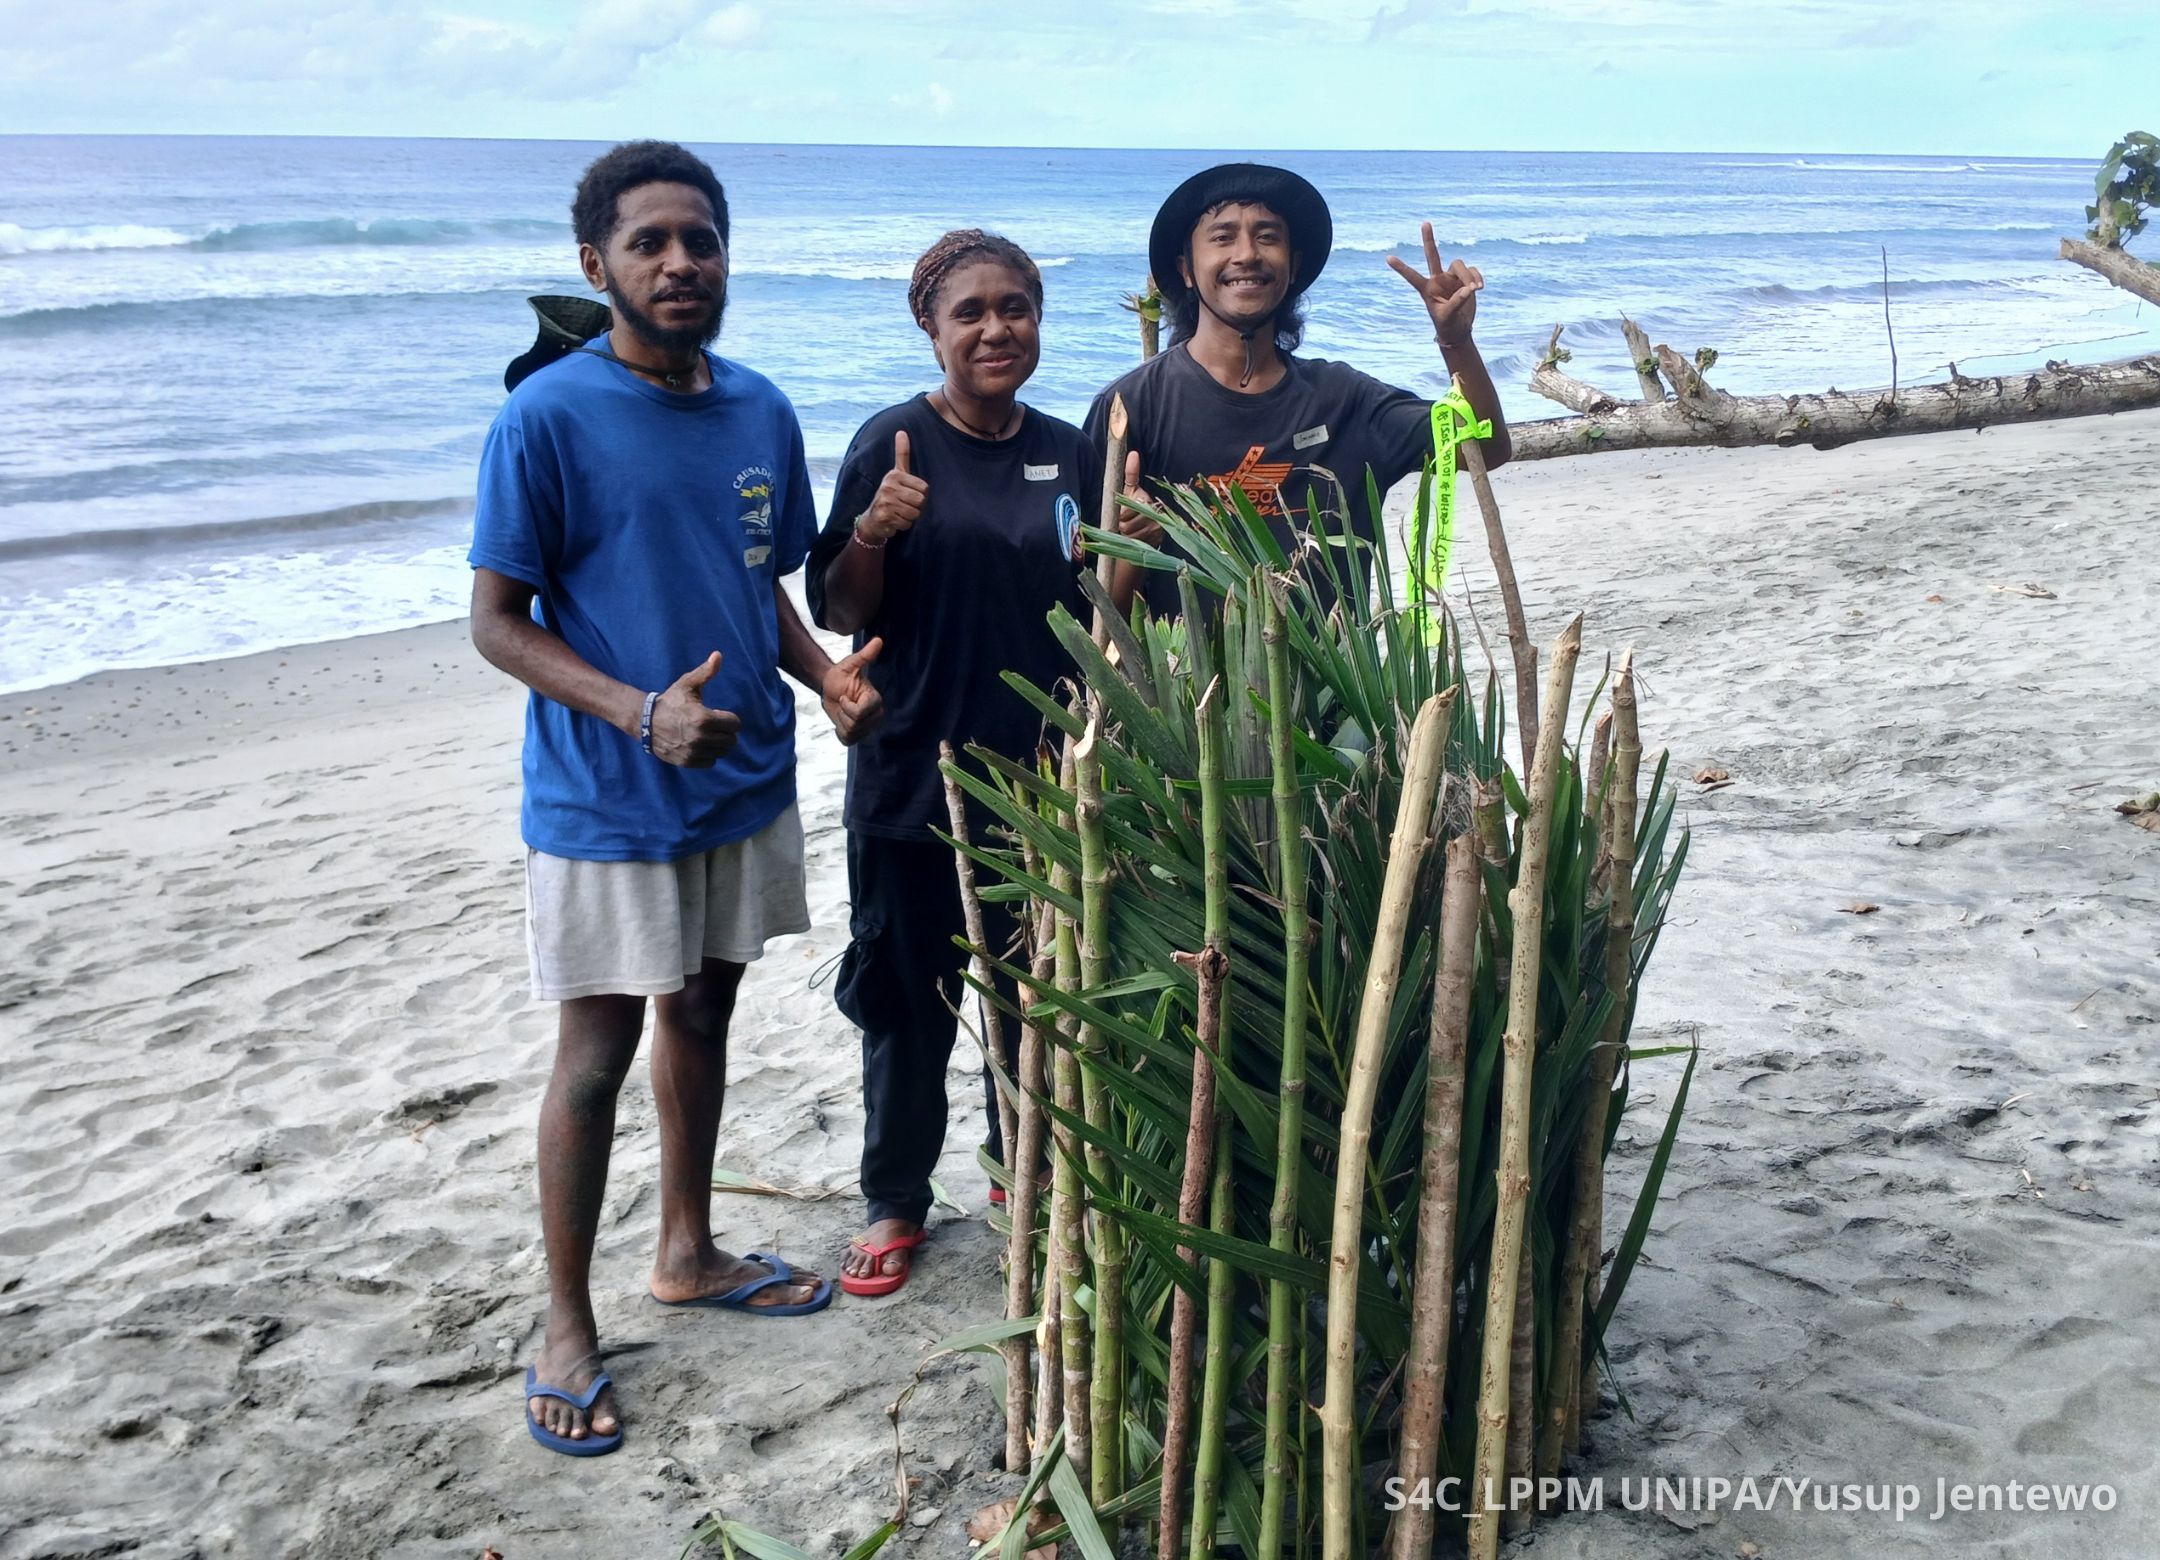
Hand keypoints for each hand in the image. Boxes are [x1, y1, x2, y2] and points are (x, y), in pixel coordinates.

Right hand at [650, 652, 742, 766]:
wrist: (645, 721)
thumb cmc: (670, 701)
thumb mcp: (687, 684)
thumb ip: (705, 672)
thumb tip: (718, 655)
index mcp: (704, 719)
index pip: (735, 724)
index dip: (730, 719)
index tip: (720, 715)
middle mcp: (700, 738)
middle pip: (731, 740)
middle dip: (726, 732)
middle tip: (715, 726)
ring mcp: (694, 751)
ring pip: (722, 752)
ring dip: (718, 744)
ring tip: (708, 735)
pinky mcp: (687, 761)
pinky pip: (710, 762)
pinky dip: (708, 755)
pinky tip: (700, 744)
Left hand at [822, 636, 884, 745]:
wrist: (829, 687)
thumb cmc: (840, 675)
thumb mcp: (850, 664)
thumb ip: (864, 656)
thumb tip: (878, 640)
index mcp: (875, 700)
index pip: (861, 713)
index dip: (848, 706)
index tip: (843, 696)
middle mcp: (876, 716)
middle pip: (856, 724)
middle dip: (844, 714)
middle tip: (843, 703)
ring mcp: (867, 728)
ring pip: (851, 732)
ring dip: (840, 721)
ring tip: (842, 711)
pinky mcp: (857, 736)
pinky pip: (847, 740)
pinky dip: (840, 731)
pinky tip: (841, 720)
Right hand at [858, 430, 927, 543]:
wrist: (873, 519)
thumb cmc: (890, 494)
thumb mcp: (896, 473)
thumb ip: (902, 454)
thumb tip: (901, 431)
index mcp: (894, 475)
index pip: (924, 488)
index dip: (920, 494)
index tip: (908, 494)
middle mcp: (888, 486)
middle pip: (921, 500)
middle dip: (916, 507)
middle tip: (904, 505)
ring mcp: (885, 501)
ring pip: (915, 513)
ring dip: (910, 516)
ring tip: (899, 512)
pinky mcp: (884, 516)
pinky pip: (907, 523)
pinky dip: (903, 525)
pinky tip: (894, 520)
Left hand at [1113, 448, 1163, 547]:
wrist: (1142, 529)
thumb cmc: (1131, 508)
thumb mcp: (1128, 491)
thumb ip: (1130, 473)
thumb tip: (1134, 453)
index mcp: (1143, 498)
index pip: (1128, 508)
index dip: (1122, 514)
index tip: (1121, 515)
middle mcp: (1154, 510)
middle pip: (1127, 524)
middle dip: (1122, 525)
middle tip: (1123, 524)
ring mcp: (1158, 525)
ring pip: (1132, 534)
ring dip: (1127, 535)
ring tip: (1129, 530)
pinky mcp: (1159, 537)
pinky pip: (1139, 542)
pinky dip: (1135, 542)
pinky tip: (1136, 537)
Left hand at [1387, 221, 1482, 348]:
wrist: (1459, 328)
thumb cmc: (1448, 324)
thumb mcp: (1448, 316)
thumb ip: (1456, 303)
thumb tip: (1469, 289)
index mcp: (1427, 289)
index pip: (1413, 277)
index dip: (1402, 268)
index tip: (1388, 258)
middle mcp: (1438, 280)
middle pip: (1432, 255)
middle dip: (1429, 239)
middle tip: (1425, 223)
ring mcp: (1451, 277)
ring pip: (1459, 265)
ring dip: (1469, 276)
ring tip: (1476, 289)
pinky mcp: (1465, 278)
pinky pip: (1472, 270)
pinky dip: (1477, 277)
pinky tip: (1480, 288)